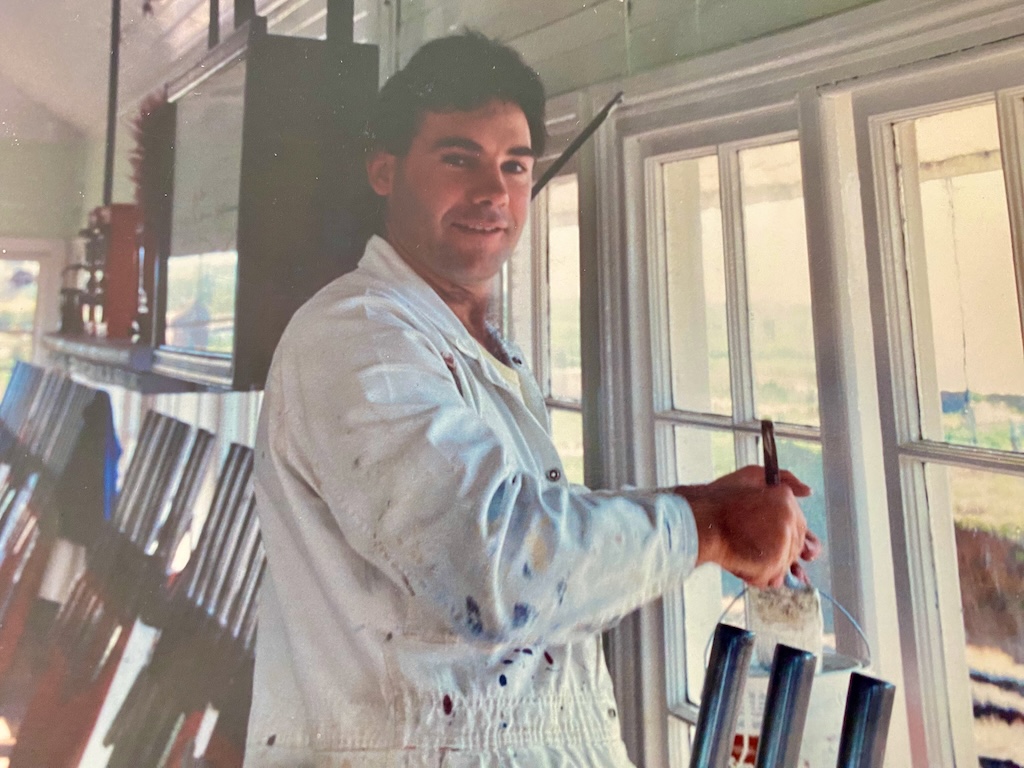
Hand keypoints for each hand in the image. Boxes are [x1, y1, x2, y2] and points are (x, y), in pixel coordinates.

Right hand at [675, 466, 820, 587]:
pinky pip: (772, 578)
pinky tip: (742, 566)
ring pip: (784, 565)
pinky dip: (757, 577)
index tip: (770, 541)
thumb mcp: (752, 475)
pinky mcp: (773, 561)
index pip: (799, 526)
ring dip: (765, 566)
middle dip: (776, 552)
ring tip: (743, 555)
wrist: (699, 521)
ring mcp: (783, 540)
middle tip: (750, 548)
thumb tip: (807, 491)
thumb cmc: (719, 500)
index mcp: (786, 499)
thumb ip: (784, 480)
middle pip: (794, 547)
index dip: (784, 538)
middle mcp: (790, 518)